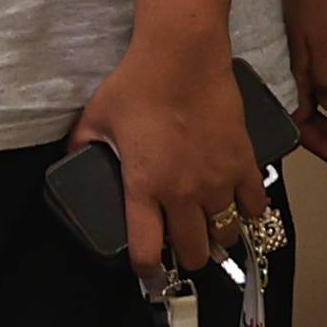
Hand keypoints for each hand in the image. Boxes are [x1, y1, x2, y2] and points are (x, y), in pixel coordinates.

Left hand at [73, 32, 262, 281]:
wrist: (182, 56)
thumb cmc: (136, 84)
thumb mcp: (95, 119)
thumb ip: (81, 148)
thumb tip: (71, 161)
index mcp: (144, 188)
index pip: (148, 254)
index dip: (147, 271)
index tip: (147, 270)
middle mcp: (183, 193)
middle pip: (194, 254)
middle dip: (186, 258)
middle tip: (181, 245)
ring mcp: (218, 180)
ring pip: (227, 234)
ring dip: (218, 236)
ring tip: (210, 225)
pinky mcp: (243, 162)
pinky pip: (255, 205)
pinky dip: (248, 211)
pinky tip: (238, 203)